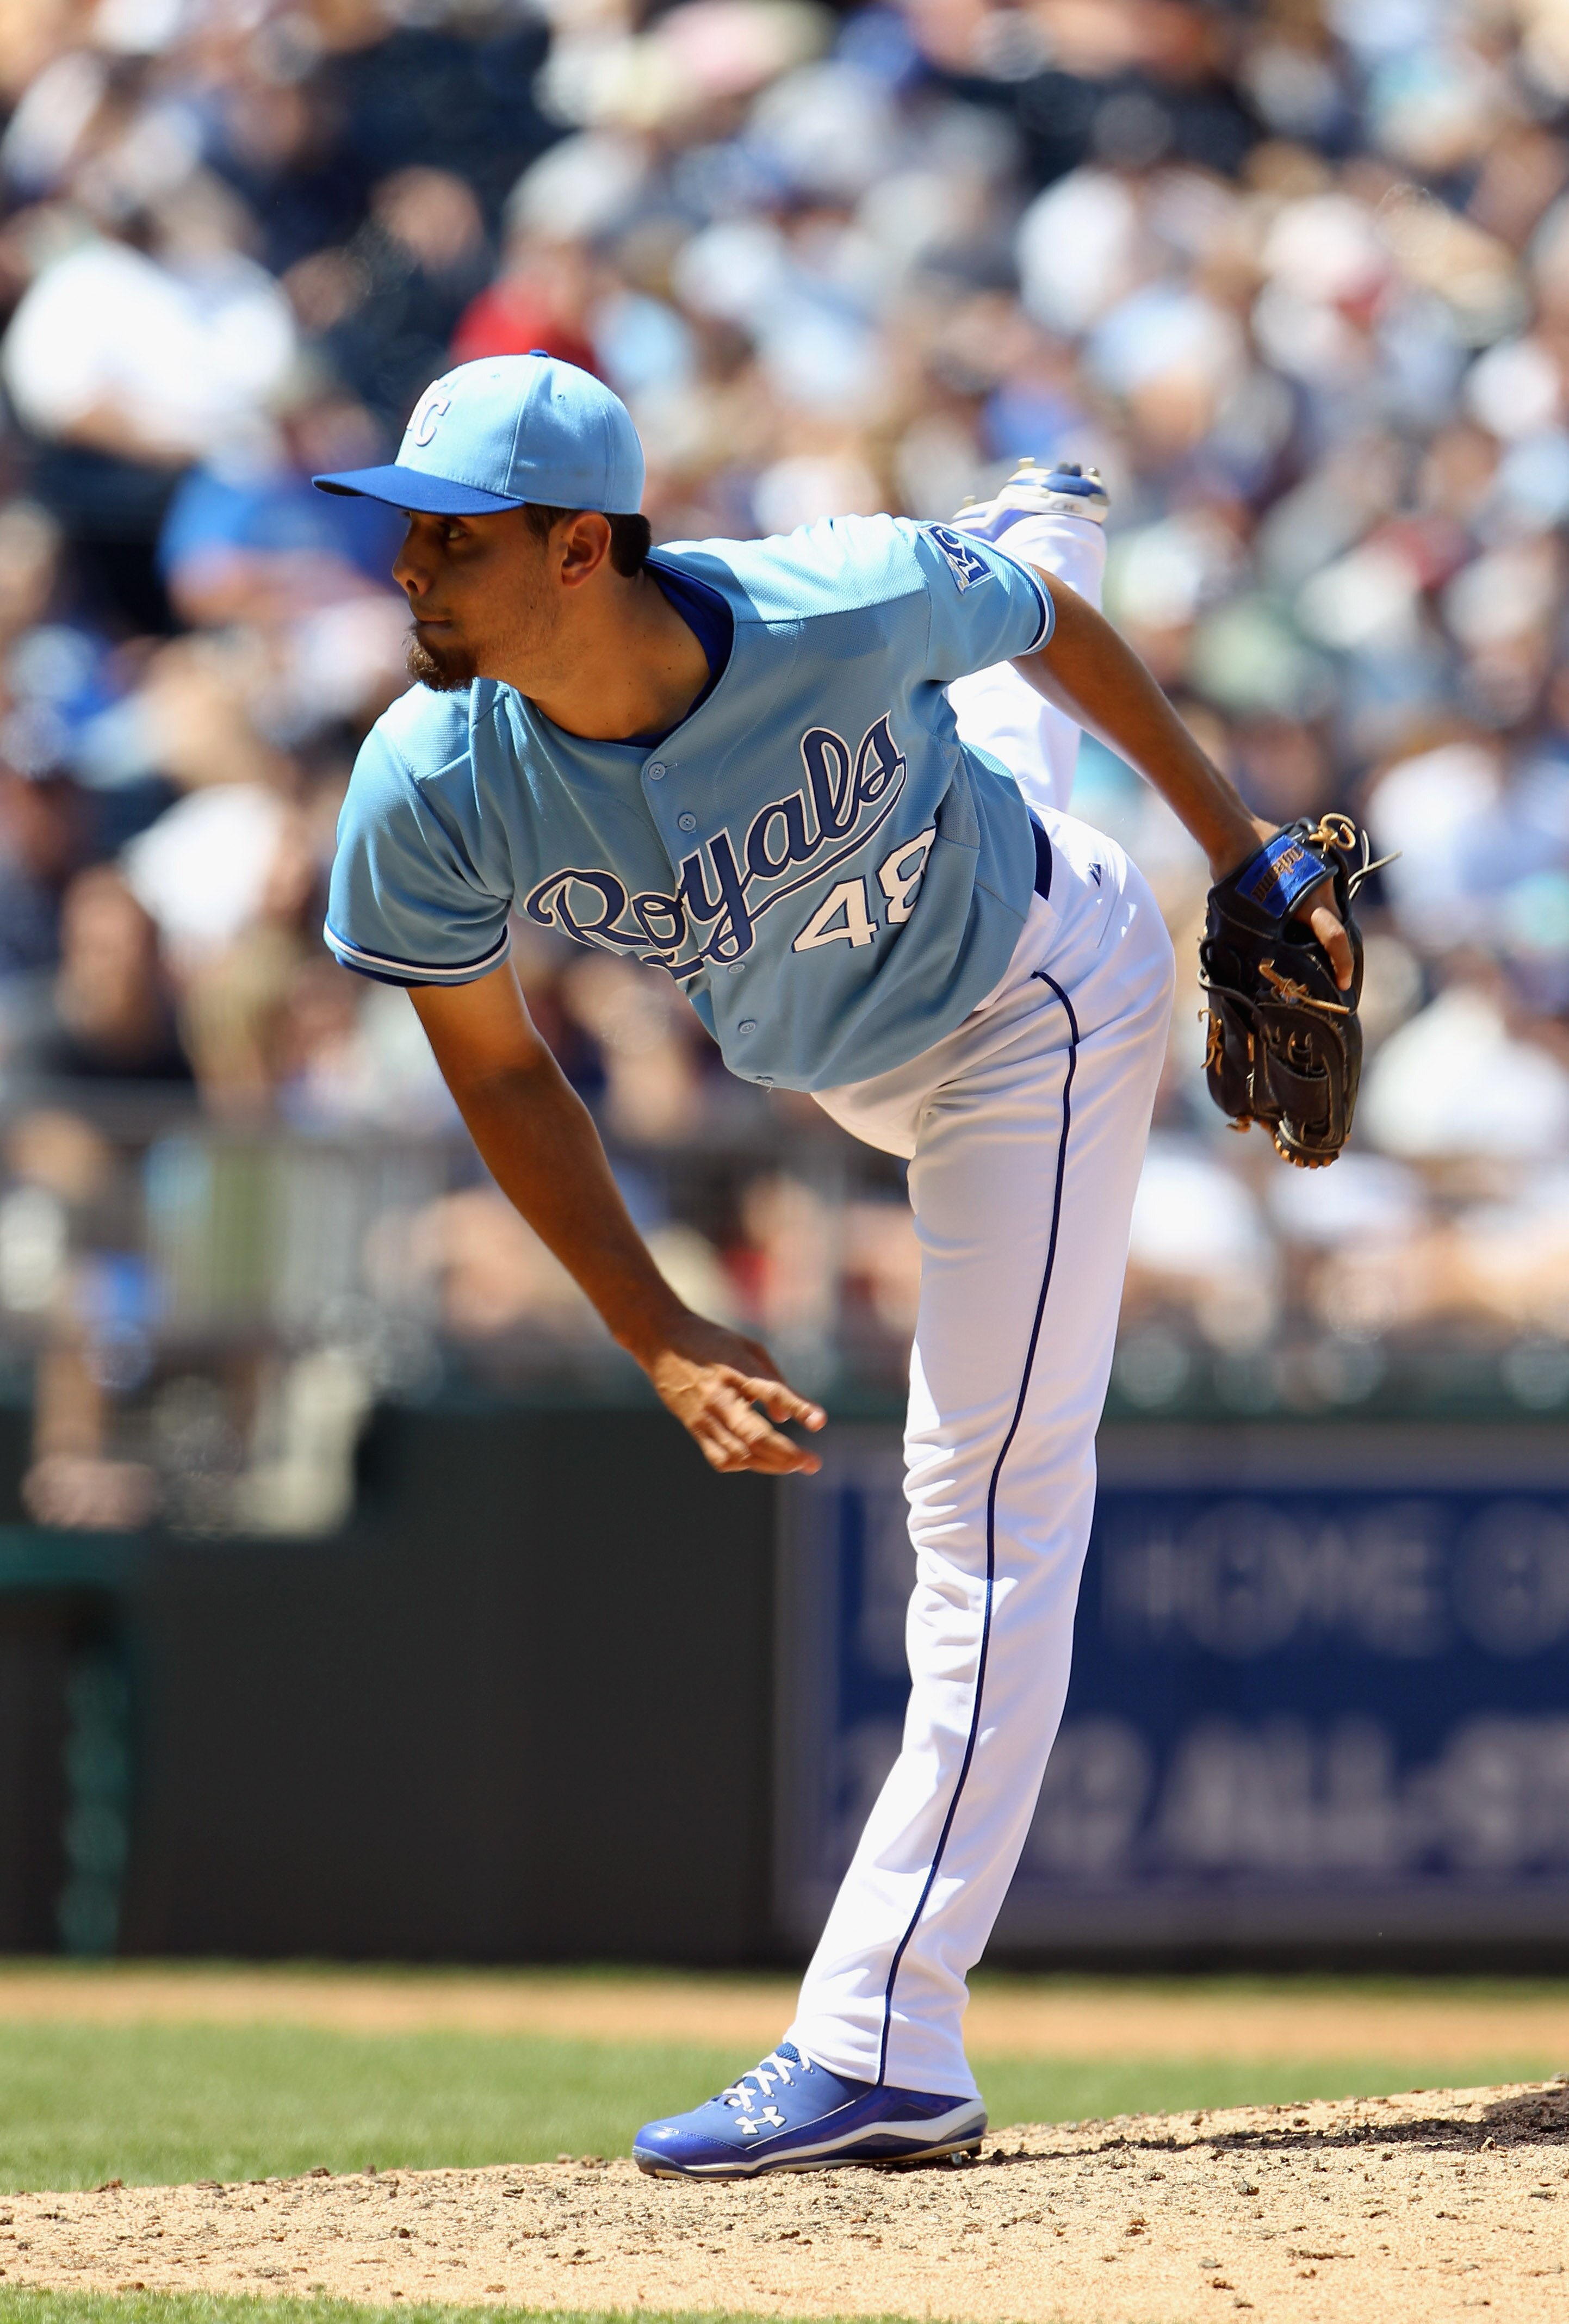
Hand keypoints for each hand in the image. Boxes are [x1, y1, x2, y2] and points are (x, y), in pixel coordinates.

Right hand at [642, 1312, 825, 1475]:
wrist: (662, 1340)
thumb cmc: (712, 1341)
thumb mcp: (748, 1348)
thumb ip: (771, 1379)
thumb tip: (782, 1418)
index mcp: (737, 1368)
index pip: (772, 1390)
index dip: (798, 1407)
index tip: (819, 1422)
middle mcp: (720, 1395)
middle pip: (756, 1435)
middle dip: (788, 1454)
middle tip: (812, 1463)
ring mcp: (704, 1415)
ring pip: (740, 1454)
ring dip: (771, 1464)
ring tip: (794, 1464)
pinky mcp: (693, 1427)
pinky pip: (720, 1457)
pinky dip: (744, 1463)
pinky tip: (758, 1459)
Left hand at [1213, 817, 1354, 994]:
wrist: (1236, 836)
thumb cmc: (1235, 882)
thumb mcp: (1247, 920)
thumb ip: (1266, 941)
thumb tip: (1269, 970)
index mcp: (1306, 902)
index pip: (1335, 939)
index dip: (1343, 965)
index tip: (1343, 984)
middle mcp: (1321, 887)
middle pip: (1338, 926)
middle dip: (1337, 951)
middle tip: (1332, 974)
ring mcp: (1322, 873)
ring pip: (1333, 909)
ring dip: (1326, 929)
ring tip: (1315, 948)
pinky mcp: (1317, 864)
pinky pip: (1324, 892)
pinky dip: (1318, 909)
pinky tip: (1304, 920)